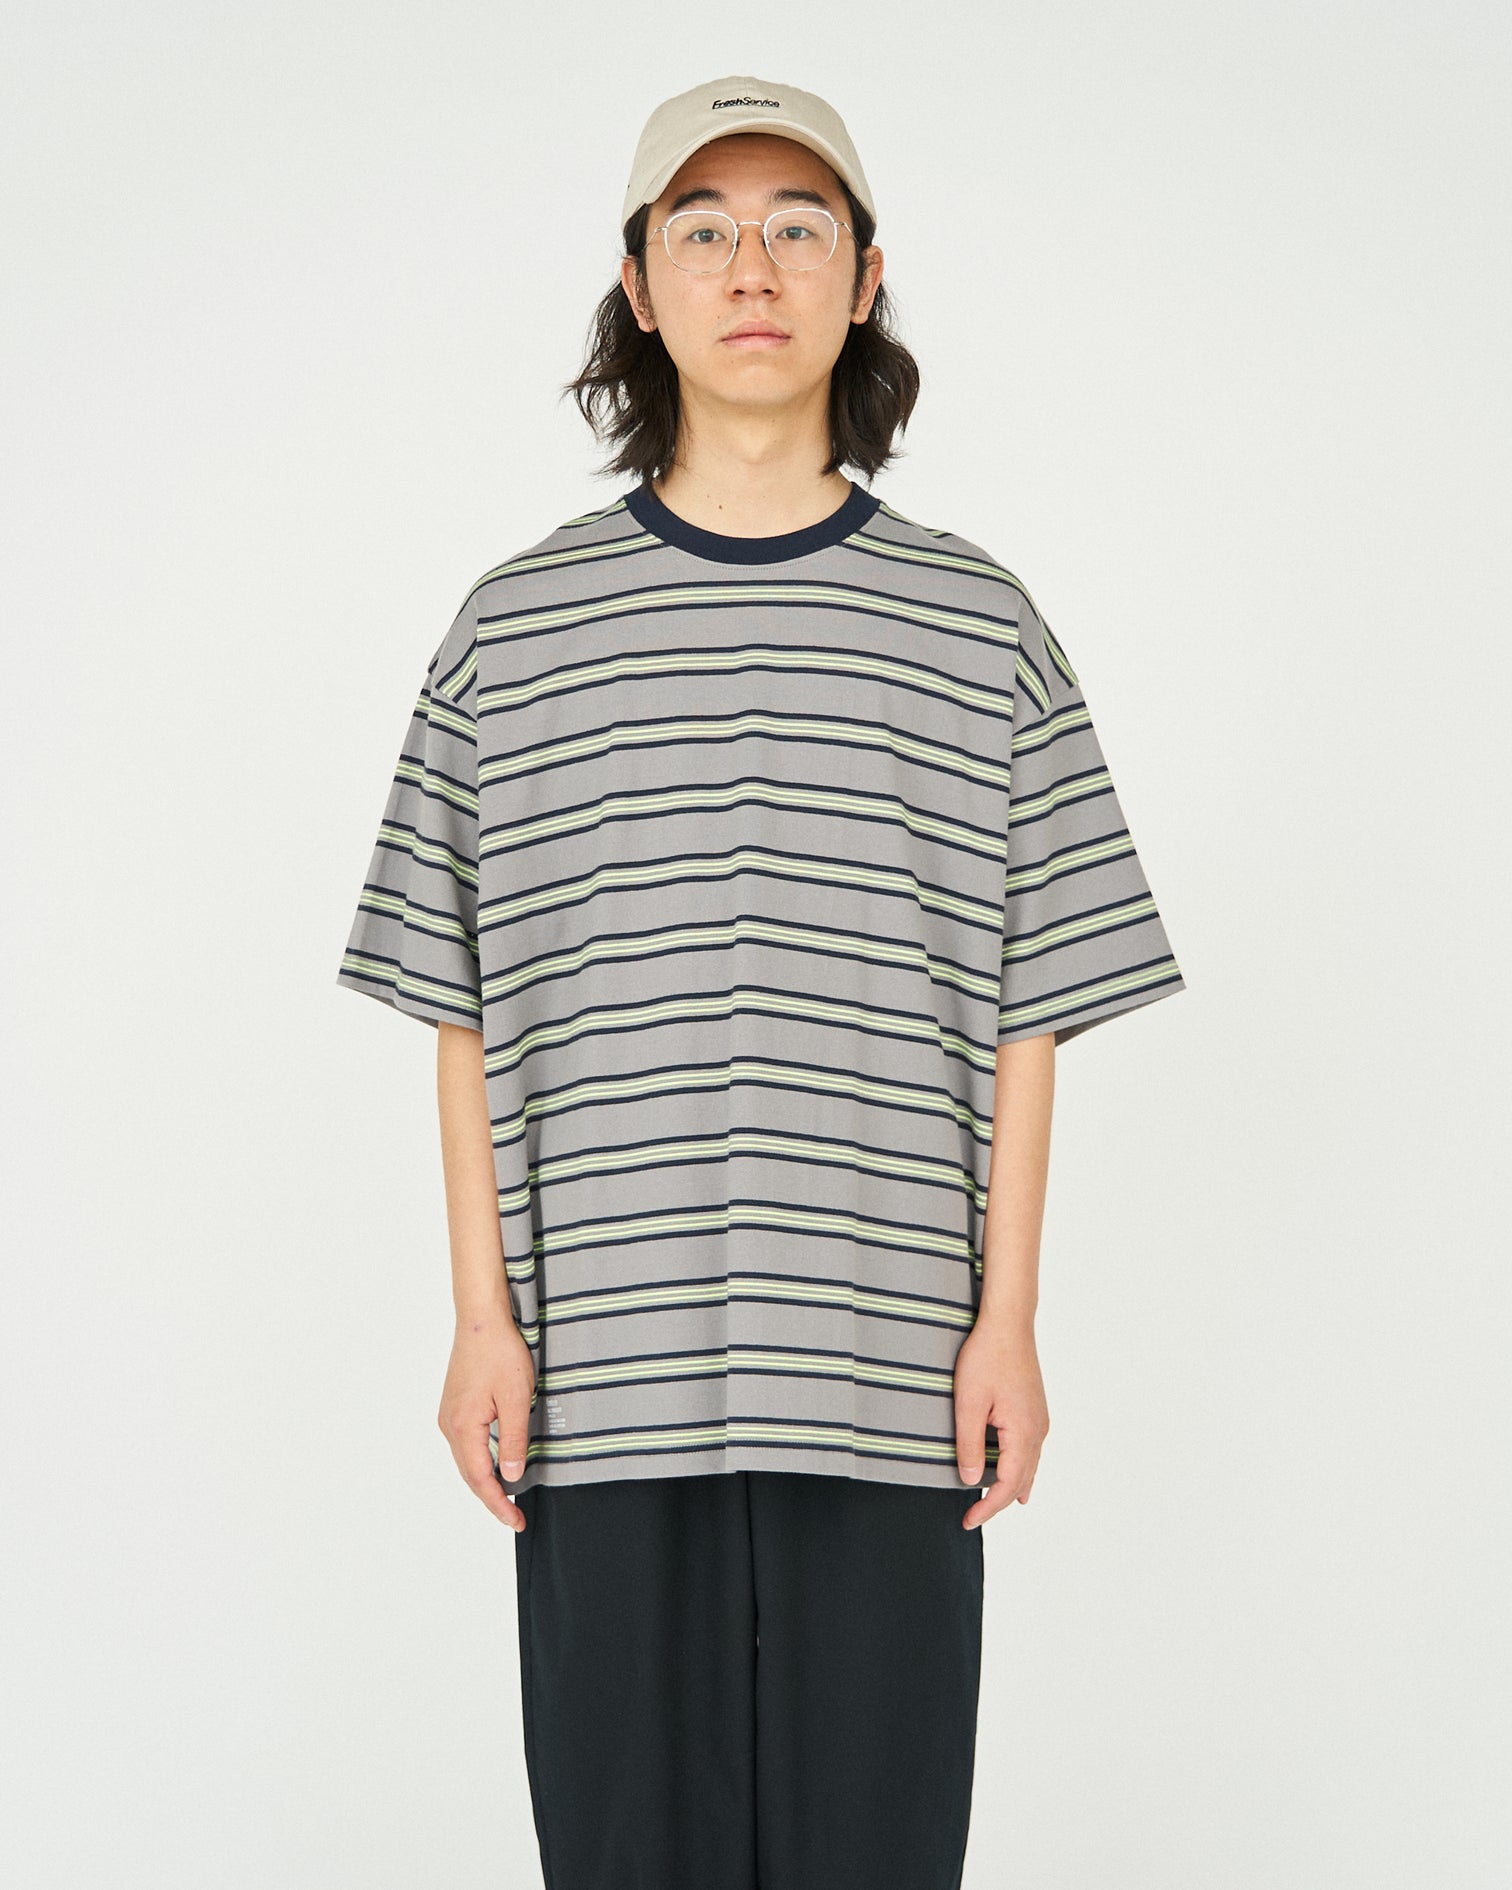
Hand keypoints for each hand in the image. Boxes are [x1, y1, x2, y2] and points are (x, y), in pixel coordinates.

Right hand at [437, 1309, 536, 1531]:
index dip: (499, 1504)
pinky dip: (480, 1461)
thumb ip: (514, 1440)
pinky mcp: (454, 1407)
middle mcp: (449, 1425)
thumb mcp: (516, 1398)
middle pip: (469, 1475)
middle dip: (492, 1498)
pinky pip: (465, 1445)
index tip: (516, 1521)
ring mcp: (449, 1415)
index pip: (480, 1480)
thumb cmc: (500, 1353)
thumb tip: (511, 1477)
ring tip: (507, 1497)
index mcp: (463, 1427)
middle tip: (515, 1517)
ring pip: (466, 1461)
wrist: (481, 1320)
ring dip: (485, 1481)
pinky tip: (496, 1464)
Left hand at [952, 1319, 1048, 1530]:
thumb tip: (972, 1481)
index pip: (1008, 1486)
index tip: (967, 1521)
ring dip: (1011, 1488)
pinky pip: (1031, 1451)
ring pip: (1029, 1467)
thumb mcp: (968, 1402)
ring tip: (993, 1506)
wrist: (1009, 1323)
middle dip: (998, 1503)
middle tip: (972, 1518)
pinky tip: (1017, 1476)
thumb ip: (970, 1444)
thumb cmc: (986, 1357)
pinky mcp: (1036, 1410)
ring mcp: (1040, 1420)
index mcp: (1024, 1433)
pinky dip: (1020, 1470)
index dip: (988, 1508)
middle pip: (1022, 1482)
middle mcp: (1038, 1431)